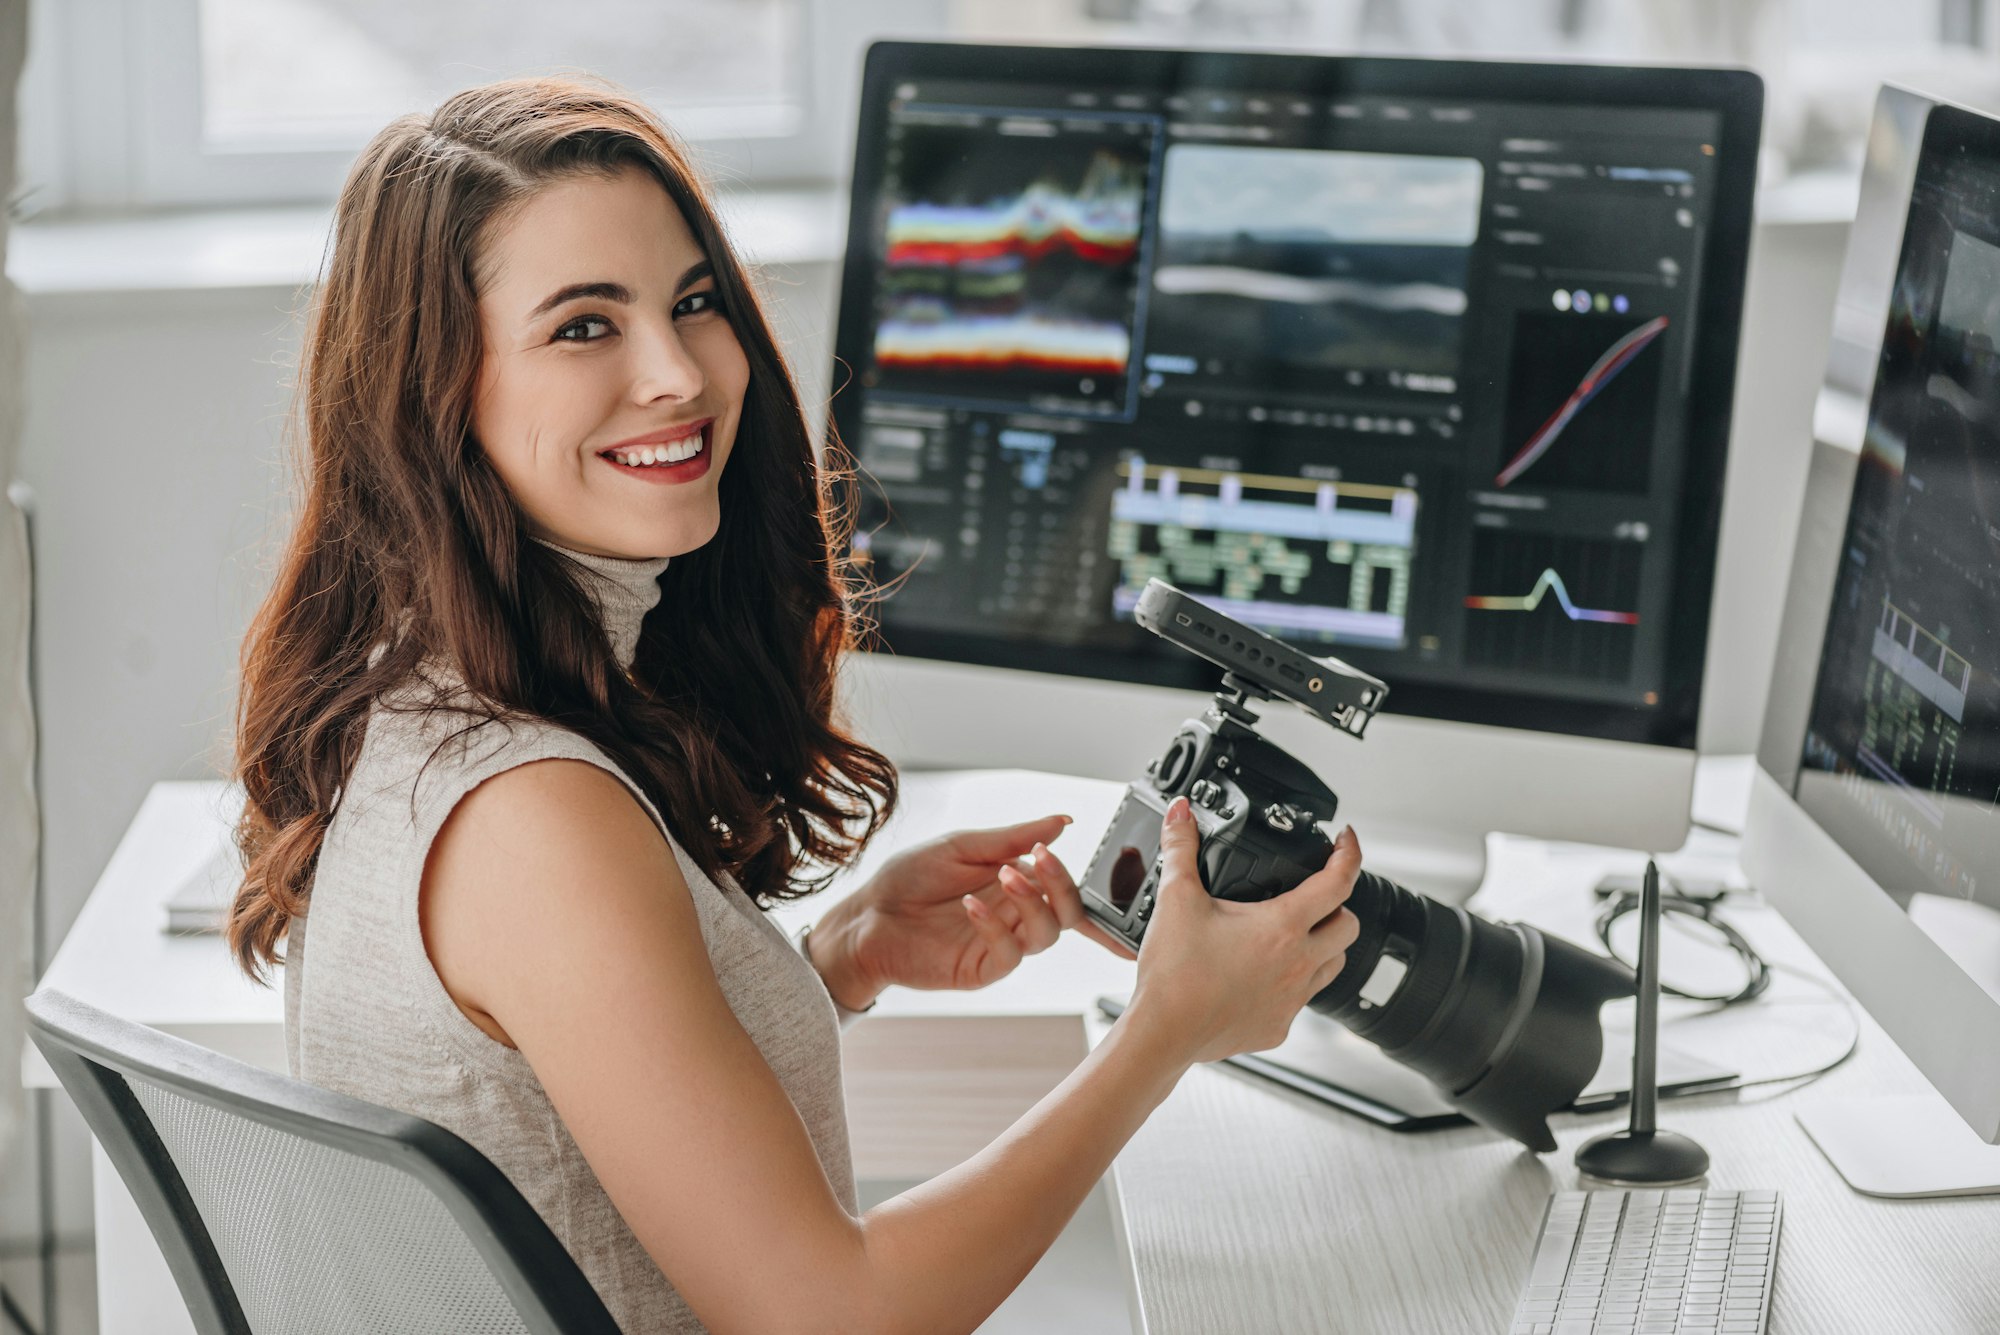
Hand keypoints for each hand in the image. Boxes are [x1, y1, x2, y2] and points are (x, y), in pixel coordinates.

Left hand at [807, 815, 1126, 1007]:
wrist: (866, 915)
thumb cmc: (909, 879)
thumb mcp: (963, 845)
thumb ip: (1014, 837)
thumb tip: (1062, 821)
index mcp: (1016, 884)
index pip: (1065, 889)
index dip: (1087, 885)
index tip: (1103, 863)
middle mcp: (1014, 916)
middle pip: (1067, 913)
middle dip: (1063, 885)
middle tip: (1041, 859)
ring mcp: (1000, 945)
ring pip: (1046, 934)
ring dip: (1033, 902)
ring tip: (1004, 876)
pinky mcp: (980, 970)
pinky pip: (1008, 955)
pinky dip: (996, 926)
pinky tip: (972, 906)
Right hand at [1125, 797, 1362, 1066]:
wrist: (1162, 1033)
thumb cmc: (1174, 973)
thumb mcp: (1176, 898)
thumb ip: (1180, 849)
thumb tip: (1181, 814)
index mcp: (1282, 926)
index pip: (1337, 882)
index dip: (1348, 854)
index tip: (1345, 841)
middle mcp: (1298, 964)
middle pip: (1348, 926)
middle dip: (1337, 905)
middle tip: (1313, 895)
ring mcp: (1292, 999)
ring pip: (1333, 965)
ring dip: (1322, 945)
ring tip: (1292, 935)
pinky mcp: (1278, 1027)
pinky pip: (1303, 1000)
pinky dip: (1293, 983)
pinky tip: (1264, 976)